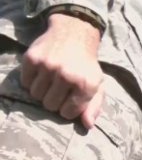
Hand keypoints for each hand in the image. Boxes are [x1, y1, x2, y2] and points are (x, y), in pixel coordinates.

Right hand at [21, 13, 104, 128]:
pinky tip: (41, 73)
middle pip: (49, 106)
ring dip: (42, 91)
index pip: (67, 113)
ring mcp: (48, 66)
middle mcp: (66, 75)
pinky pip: (25, 83)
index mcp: (85, 85)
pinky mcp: (32, 58)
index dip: (67, 108)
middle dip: (54, 100)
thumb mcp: (97, 84)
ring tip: (50, 81)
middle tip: (59, 88)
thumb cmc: (86, 64)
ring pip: (36, 96)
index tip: (70, 99)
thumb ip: (94, 106)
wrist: (74, 34)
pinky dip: (31, 81)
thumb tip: (87, 126)